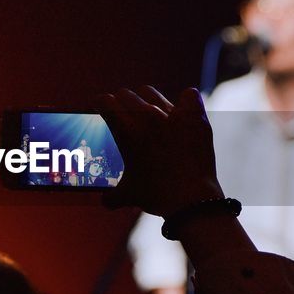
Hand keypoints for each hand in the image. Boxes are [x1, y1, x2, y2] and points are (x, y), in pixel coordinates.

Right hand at [96, 86, 222, 216]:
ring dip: (145, 101)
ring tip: (148, 114)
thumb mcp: (128, 194)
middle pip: (125, 94)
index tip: (100, 108)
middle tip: (122, 116)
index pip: (105, 101)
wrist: (191, 199)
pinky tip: (182, 111)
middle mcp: (147, 115)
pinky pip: (189, 96)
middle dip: (120, 103)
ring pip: (150, 93)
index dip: (99, 104)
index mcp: (126, 129)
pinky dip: (185, 101)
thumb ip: (112, 195)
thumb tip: (105, 200)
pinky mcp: (194, 117)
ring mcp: (172, 113)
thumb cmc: (156, 195)